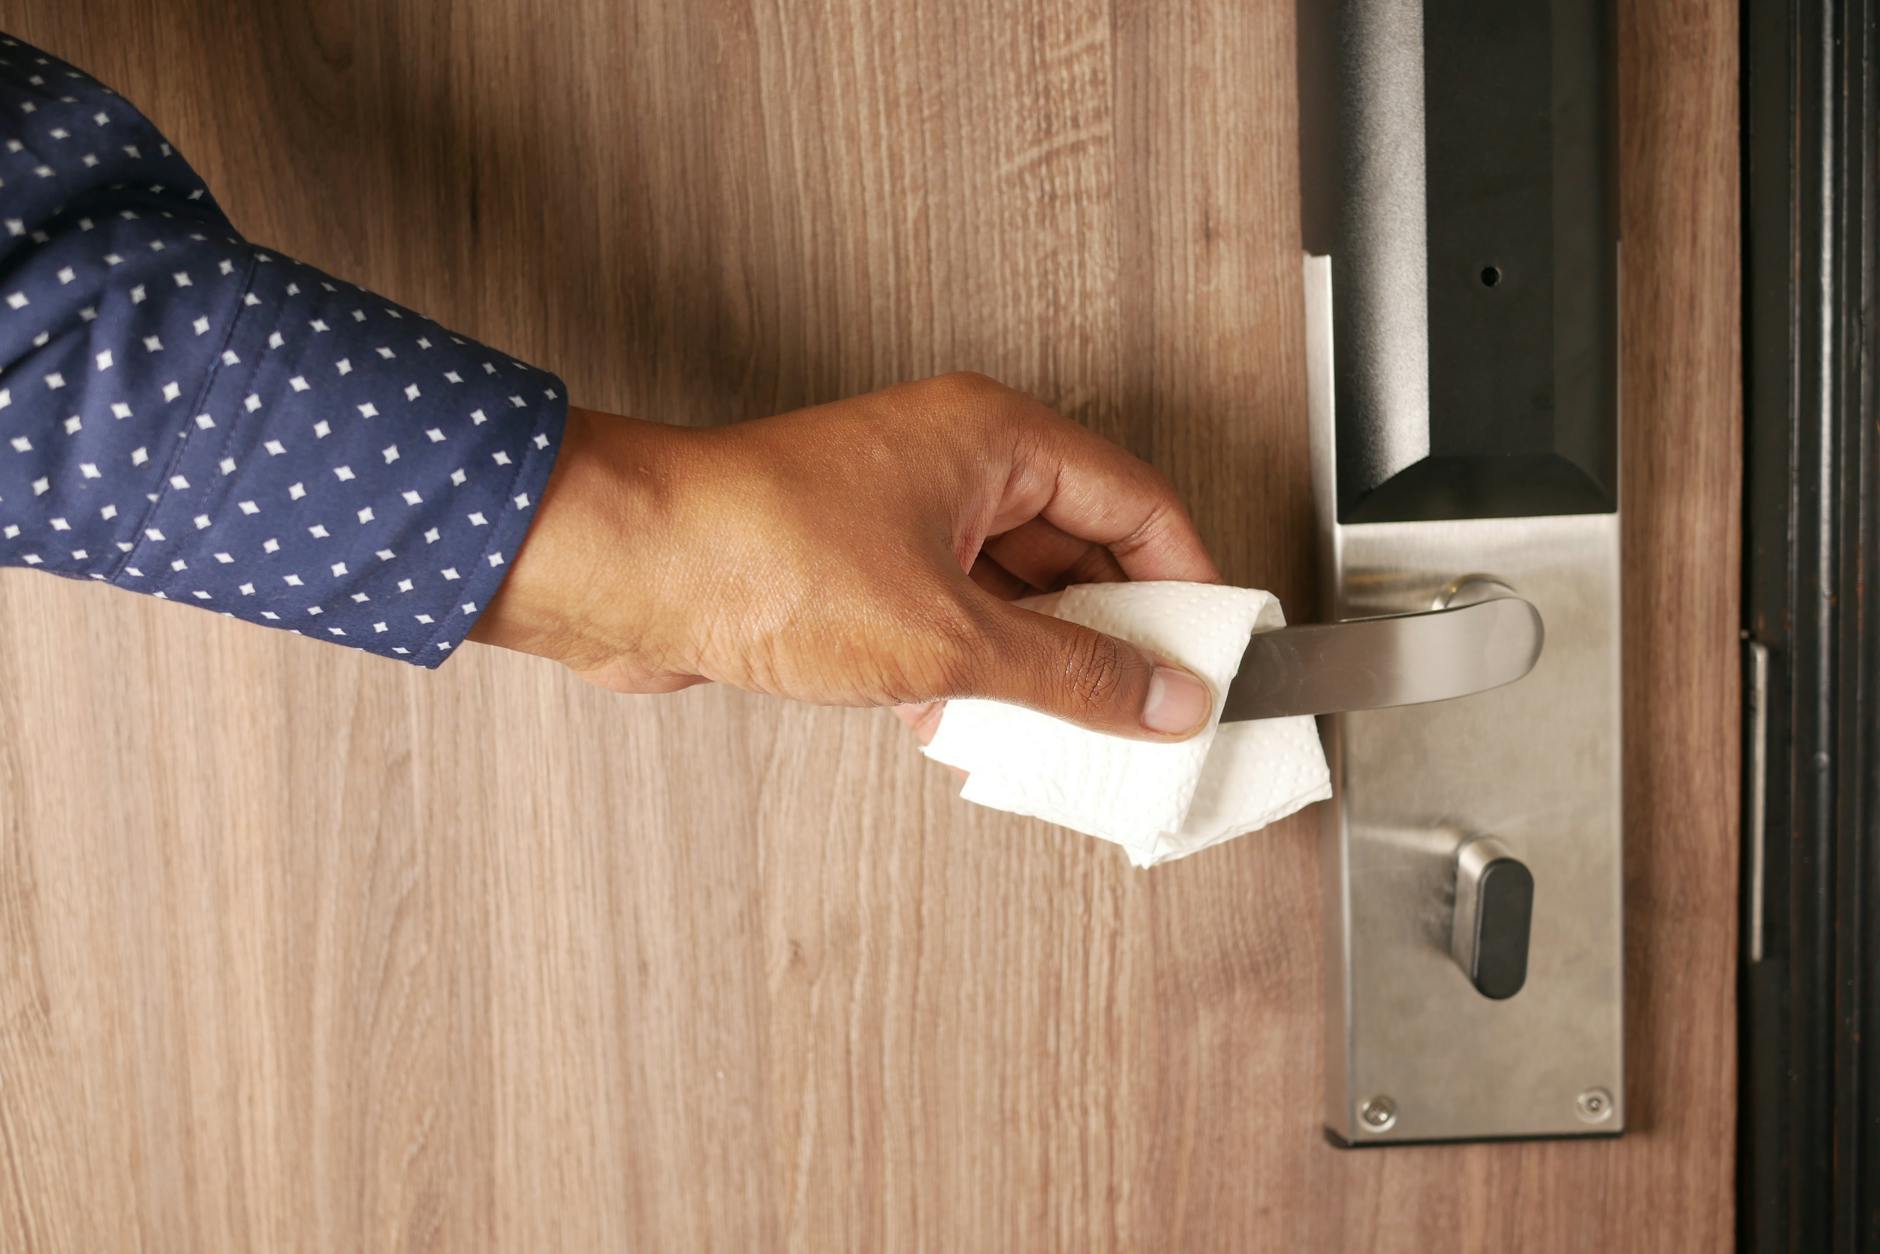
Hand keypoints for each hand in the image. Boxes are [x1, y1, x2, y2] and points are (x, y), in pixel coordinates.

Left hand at [468, 372, 1222, 739]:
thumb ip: (1072, 674)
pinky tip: (966, 726)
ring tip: (1069, 731)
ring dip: (1037, 664)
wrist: (625, 572)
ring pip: (1010, 592)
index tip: (1213, 652)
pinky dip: (968, 671)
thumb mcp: (950, 636)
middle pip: (1078, 548)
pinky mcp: (854, 568)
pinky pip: (948, 618)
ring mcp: (901, 515)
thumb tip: (1161, 697)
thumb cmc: (762, 554)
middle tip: (1149, 707)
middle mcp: (953, 465)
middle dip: (1113, 633)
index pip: (1136, 500)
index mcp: (995, 440)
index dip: (1185, 580)